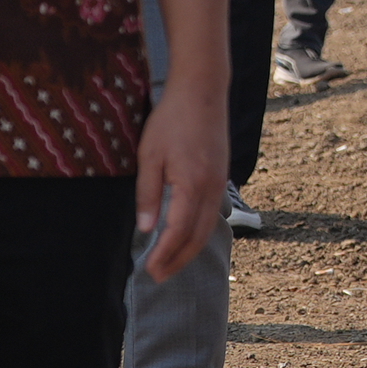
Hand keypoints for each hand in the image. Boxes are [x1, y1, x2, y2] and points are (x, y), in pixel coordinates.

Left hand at [132, 86, 227, 282]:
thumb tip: (145, 229)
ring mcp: (219, 182)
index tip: (149, 270)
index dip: (164, 255)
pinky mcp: (220, 176)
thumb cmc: (172, 119)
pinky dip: (199, 232)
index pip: (178, 232)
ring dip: (189, 249)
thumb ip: (148, 194)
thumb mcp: (149, 155)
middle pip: (197, 237)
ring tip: (171, 264)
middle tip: (159, 277)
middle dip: (179, 261)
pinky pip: (211, 213)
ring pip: (207, 227)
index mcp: (192, 184)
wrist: (202, 90)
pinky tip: (186, 236)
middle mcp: (211, 189)